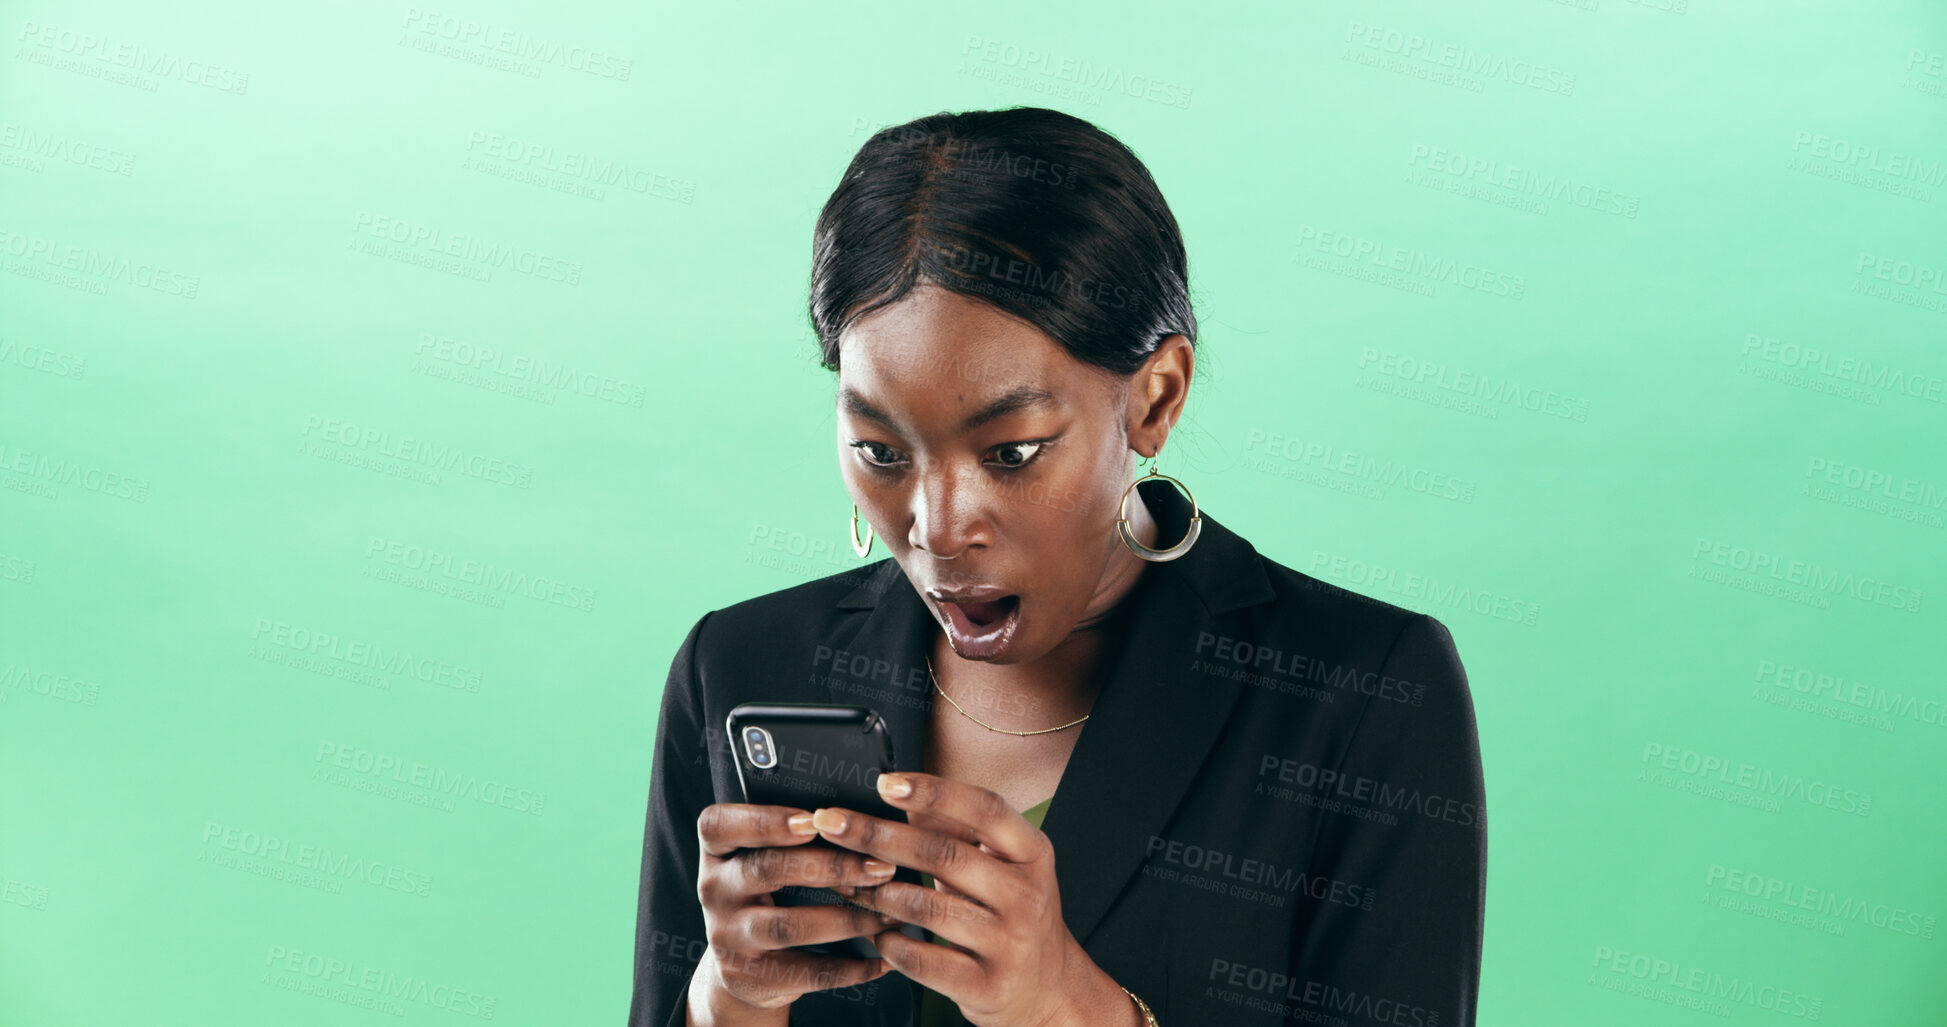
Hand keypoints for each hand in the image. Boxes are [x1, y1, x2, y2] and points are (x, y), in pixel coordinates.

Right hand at [690, 801, 901, 1013]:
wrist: (743, 967)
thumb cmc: (767, 892)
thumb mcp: (762, 858)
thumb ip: (795, 835)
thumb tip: (860, 822)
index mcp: (716, 851)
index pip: (718, 826)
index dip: (764, 821)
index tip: (813, 819)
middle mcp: (714, 891)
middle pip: (766, 870)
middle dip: (830, 866)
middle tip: (880, 866)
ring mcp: (728, 937)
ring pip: (789, 926)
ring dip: (847, 919)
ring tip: (889, 914)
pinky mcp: (750, 977)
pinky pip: (806, 973)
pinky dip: (851, 968)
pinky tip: (882, 959)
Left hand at [809, 772, 1131, 1026]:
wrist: (1045, 988)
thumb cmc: (1010, 913)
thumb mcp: (1001, 864)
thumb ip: (958, 829)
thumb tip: (904, 793)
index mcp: (1033, 853)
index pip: (985, 809)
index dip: (935, 791)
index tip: (884, 783)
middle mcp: (1027, 895)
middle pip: (943, 854)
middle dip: (878, 836)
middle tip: (832, 823)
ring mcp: (1008, 943)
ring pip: (924, 908)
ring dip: (875, 891)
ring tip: (846, 880)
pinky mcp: (985, 986)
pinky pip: (920, 958)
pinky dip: (888, 941)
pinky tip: (875, 931)